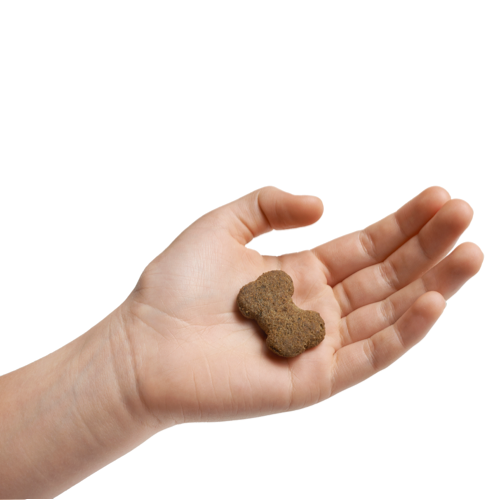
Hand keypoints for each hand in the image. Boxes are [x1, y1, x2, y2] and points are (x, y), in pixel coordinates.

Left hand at [121, 186, 482, 425]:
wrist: (141, 347)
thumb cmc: (174, 286)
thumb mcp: (221, 225)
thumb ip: (269, 205)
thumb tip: (324, 203)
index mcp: (298, 272)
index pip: (364, 245)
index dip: (401, 222)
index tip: (437, 196)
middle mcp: (316, 307)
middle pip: (385, 274)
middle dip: (427, 244)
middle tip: (465, 212)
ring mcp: (318, 344)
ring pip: (388, 312)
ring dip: (432, 283)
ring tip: (469, 251)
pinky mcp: (313, 379)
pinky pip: (369, 355)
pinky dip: (403, 331)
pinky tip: (431, 300)